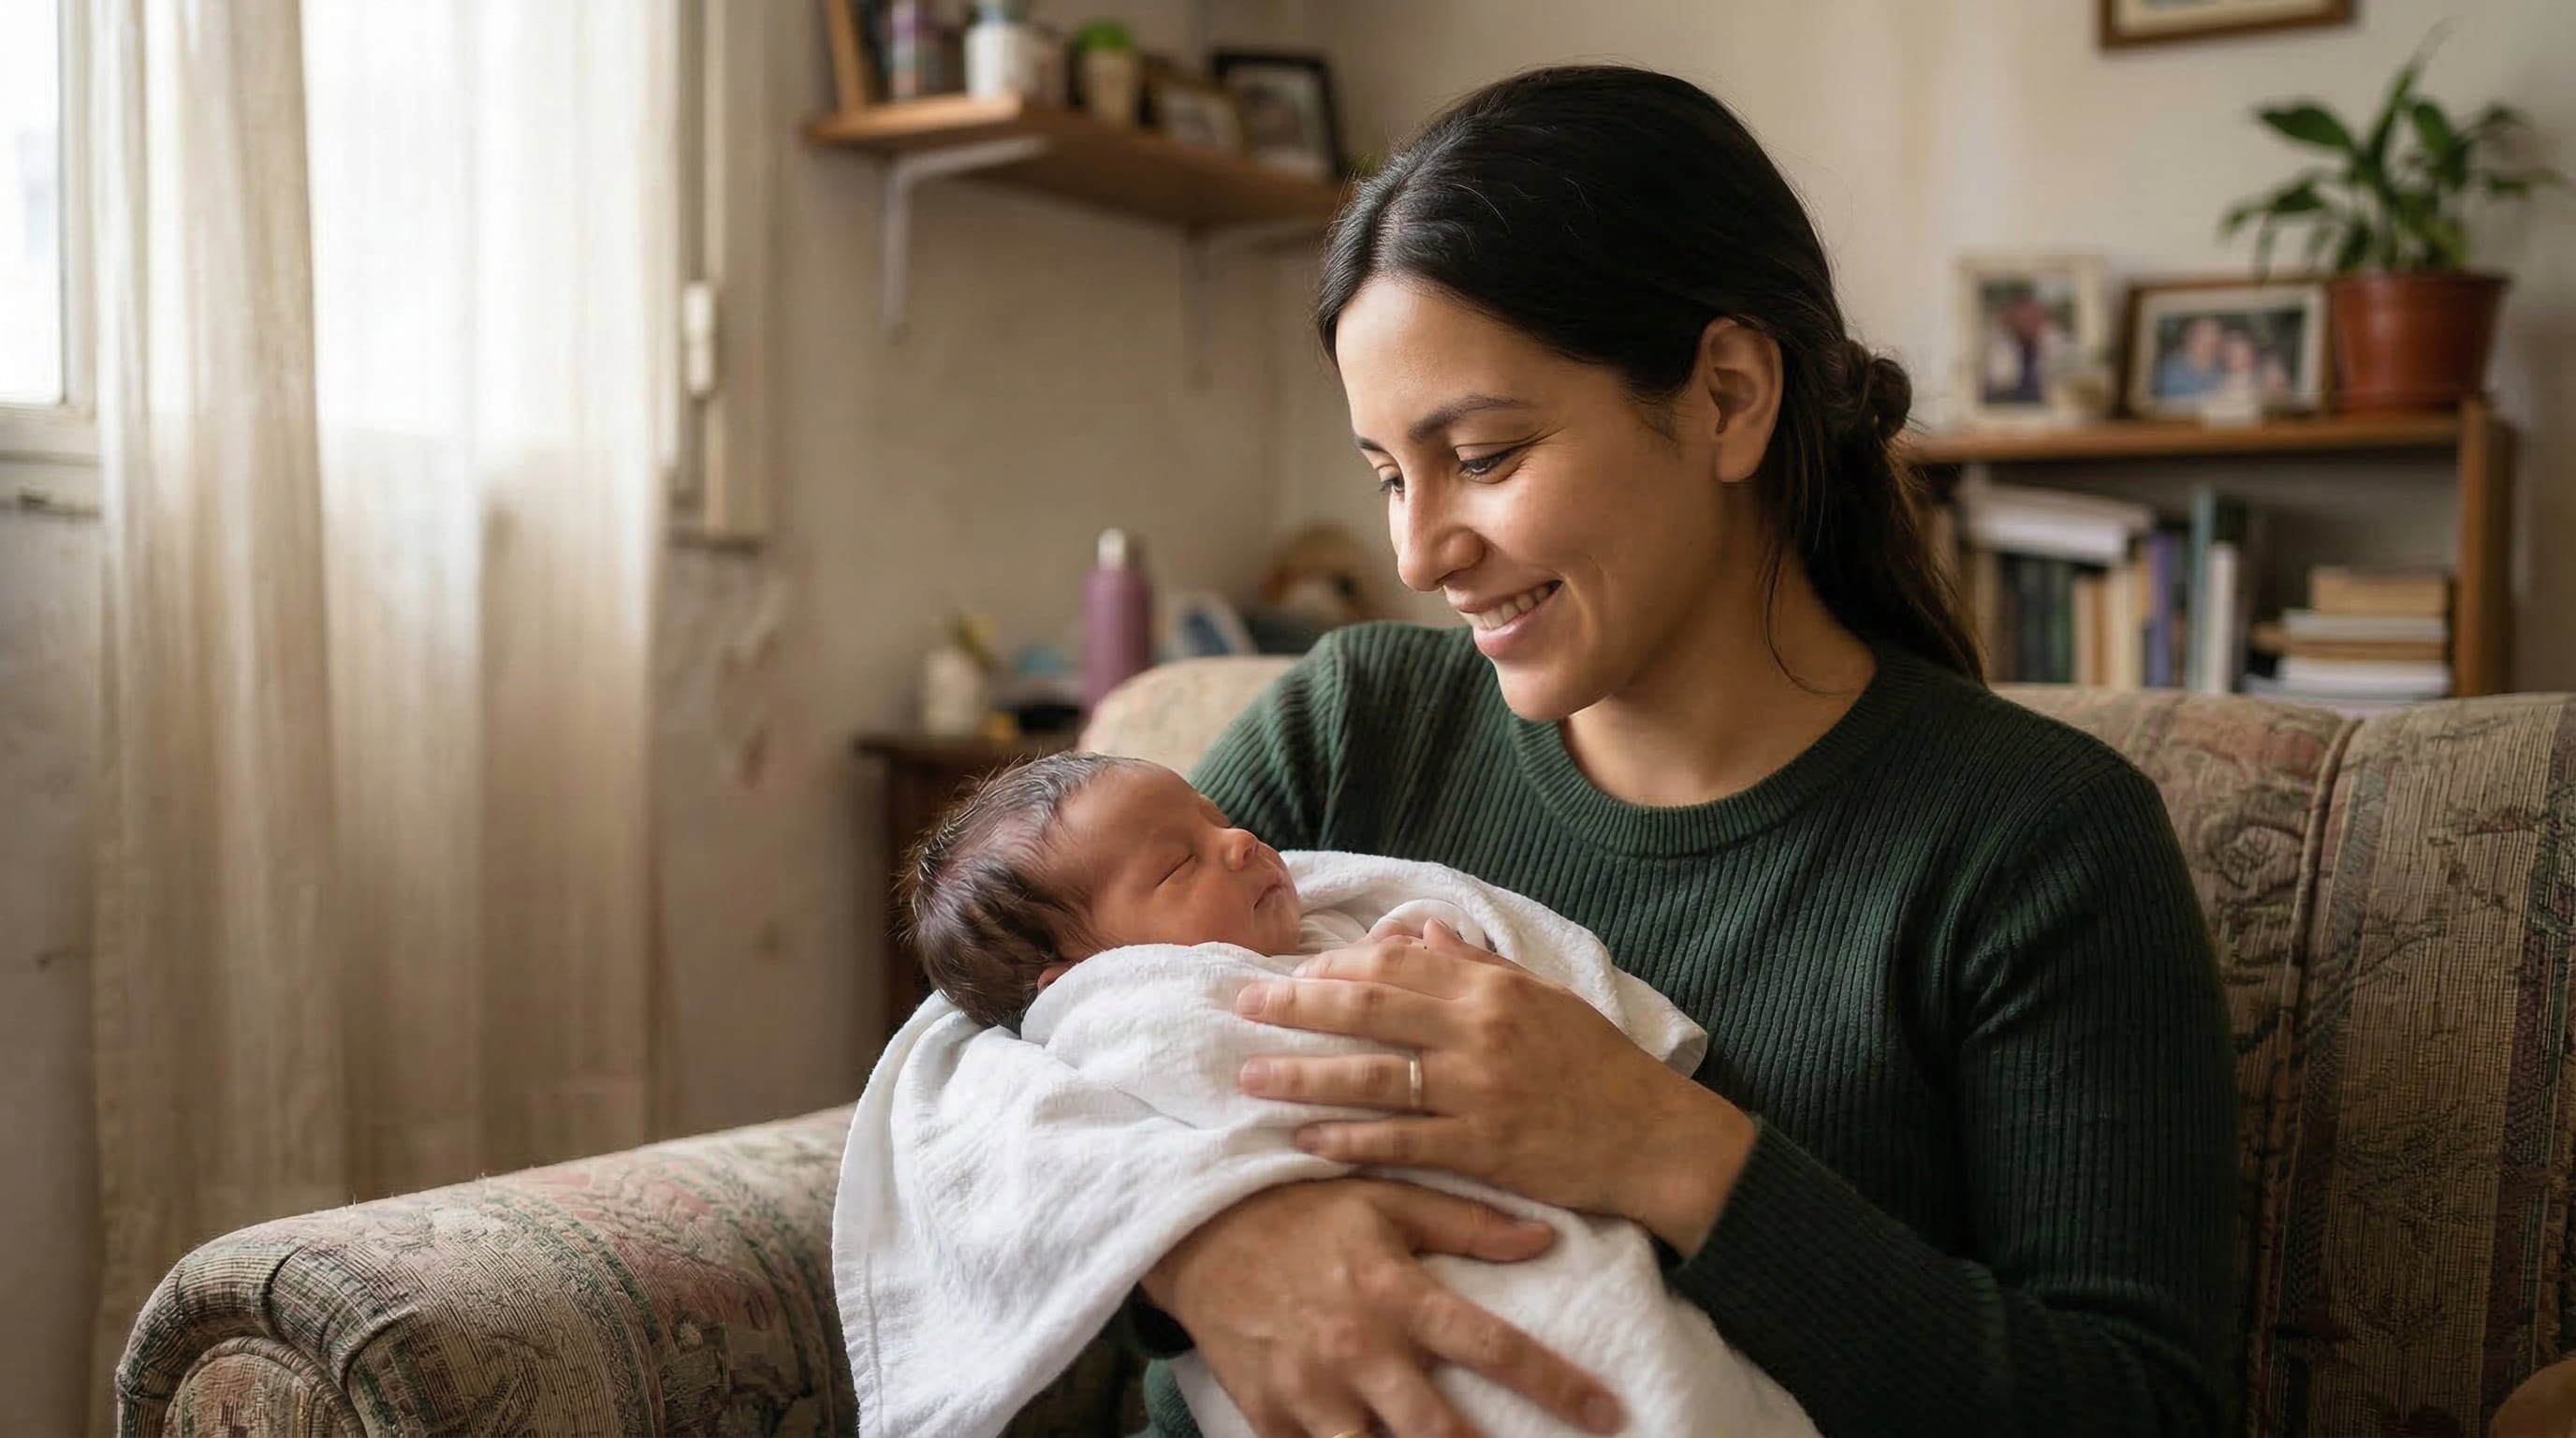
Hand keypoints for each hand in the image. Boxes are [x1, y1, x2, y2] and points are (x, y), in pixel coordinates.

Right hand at [1143, 1178, 1626, 1436]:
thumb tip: (1546, 1236)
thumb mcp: (1384, 1198)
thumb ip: (1466, 1221)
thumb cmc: (1300, 1209)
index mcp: (1395, 1292)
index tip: (1607, 1412)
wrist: (1194, 1230)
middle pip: (1439, 1432)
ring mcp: (1310, 1390)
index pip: (1492, 1346)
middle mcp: (1357, 1349)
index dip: (1557, 1385)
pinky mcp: (1269, 1415)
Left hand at [1236, 922, 1754, 1249]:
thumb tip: (1416, 932)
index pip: (1393, 966)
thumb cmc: (1597, 1065)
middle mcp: (1478, 1031)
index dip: (1333, 968)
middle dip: (1295, 1006)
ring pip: (1371, 1077)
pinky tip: (1306, 1140)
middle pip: (1367, 1011)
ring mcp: (1478, 1090)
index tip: (1290, 973)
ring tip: (1249, 1077)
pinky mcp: (1482, 1148)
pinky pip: (1400, 1142)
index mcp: (1490, 988)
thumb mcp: (1542, 997)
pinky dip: (1349, 1139)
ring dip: (1303, 1076)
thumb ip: (1475, 964)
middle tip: (1240, 1006)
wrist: (1654, 1135)